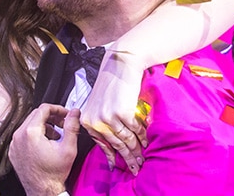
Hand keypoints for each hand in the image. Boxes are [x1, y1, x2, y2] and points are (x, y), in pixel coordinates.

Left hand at [11, 105, 79, 195]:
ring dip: (44, 126)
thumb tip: (75, 113)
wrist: (42, 190)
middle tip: (63, 124)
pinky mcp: (14, 151)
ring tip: (56, 136)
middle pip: (36, 114)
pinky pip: (23, 135)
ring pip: (29, 124)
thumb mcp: (68, 148)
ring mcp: (14, 144)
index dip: (58, 109)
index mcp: (31, 132)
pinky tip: (45, 144)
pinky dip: (35, 135)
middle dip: (52, 117)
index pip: (44, 108)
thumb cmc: (53, 173)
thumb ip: (72, 126)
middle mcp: (19, 136)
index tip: (66, 114)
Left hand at [81, 52, 147, 174]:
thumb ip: (103, 123)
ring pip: (126, 139)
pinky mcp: (122, 113)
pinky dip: (142, 137)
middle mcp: (95, 120)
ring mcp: (108, 117)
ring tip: (143, 160)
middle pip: (115, 144)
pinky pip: (135, 130)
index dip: (113, 157)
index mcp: (87, 120)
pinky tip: (146, 143)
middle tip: (136, 168)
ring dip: (136, 151)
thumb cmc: (113, 83)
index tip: (120, 166)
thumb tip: (113, 144)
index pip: (102, 143)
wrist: (121, 64)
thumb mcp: (100, 104)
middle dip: (127, 158)